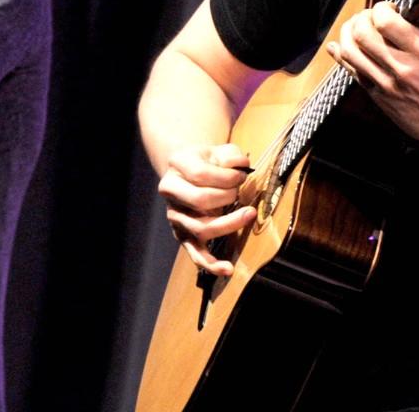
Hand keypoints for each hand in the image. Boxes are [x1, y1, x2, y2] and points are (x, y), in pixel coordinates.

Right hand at [157, 143, 255, 277]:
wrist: (189, 173)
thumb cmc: (208, 162)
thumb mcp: (219, 150)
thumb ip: (232, 155)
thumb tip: (241, 167)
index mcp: (177, 165)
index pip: (200, 174)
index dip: (226, 176)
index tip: (242, 176)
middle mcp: (170, 191)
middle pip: (200, 200)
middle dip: (227, 196)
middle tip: (240, 192)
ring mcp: (175, 216)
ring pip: (201, 228)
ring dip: (229, 223)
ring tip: (248, 215)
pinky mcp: (183, 236)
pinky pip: (196, 254)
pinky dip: (212, 264)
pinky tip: (228, 268)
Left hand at [328, 0, 418, 159]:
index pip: (385, 20)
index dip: (382, 8)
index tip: (390, 8)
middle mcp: (401, 67)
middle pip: (362, 33)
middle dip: (362, 17)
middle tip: (371, 17)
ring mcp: (386, 83)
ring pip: (350, 51)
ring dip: (347, 33)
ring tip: (355, 28)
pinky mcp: (377, 97)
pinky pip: (350, 72)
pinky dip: (340, 55)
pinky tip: (339, 46)